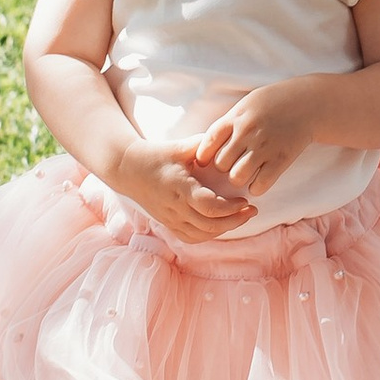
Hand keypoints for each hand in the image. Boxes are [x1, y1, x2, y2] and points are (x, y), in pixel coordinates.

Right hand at [108, 140, 258, 244]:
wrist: (128, 169)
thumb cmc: (156, 156)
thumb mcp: (179, 147)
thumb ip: (202, 145)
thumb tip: (226, 141)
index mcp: (180, 188)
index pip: (209, 206)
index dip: (230, 208)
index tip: (245, 200)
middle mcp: (175, 207)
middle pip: (209, 226)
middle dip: (235, 221)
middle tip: (251, 211)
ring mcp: (170, 219)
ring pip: (201, 235)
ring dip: (224, 230)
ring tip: (240, 217)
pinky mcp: (168, 224)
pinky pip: (191, 238)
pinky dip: (209, 235)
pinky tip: (221, 225)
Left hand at [190, 81, 323, 205]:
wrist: (308, 102)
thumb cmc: (274, 102)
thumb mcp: (247, 104)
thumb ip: (230, 122)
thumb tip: (209, 144)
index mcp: (236, 117)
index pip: (208, 143)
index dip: (204, 156)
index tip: (207, 161)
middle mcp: (248, 132)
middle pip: (221, 164)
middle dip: (224, 168)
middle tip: (233, 165)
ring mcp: (264, 147)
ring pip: (237, 177)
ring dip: (239, 178)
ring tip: (246, 173)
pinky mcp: (281, 159)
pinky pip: (260, 185)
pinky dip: (257, 187)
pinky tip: (260, 179)